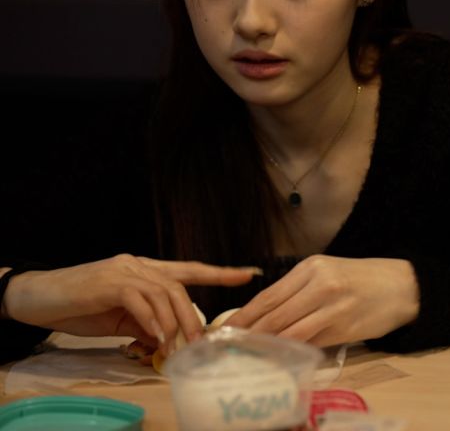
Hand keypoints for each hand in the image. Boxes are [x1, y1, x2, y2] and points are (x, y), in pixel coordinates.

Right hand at [2, 255, 255, 353]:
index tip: (249, 274)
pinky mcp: (109, 283)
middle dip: (194, 314)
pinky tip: (156, 336)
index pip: (189, 269)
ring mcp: (124, 271)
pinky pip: (140, 301)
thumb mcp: (119, 319)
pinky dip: (152, 320)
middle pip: (180, 285)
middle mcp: (139, 265)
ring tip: (180, 345)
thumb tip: (168, 339)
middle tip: (201, 341)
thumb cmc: (79, 307)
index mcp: (145, 270)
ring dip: (175, 322)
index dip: (220, 272)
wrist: (37, 298)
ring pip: (164, 292)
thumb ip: (145, 323)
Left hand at [224, 256, 419, 346]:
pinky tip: (283, 356)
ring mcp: (333, 306)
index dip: (244, 316)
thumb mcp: (329, 273)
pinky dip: (294, 351)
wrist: (403, 287)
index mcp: (312, 268)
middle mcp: (320, 284)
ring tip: (252, 355)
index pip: (268, 296)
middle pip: (274, 315)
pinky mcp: (345, 327)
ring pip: (290, 331)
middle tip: (231, 348)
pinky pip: (311, 342)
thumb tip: (266, 318)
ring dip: (269, 346)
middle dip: (250, 334)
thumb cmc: (364, 280)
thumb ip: (300, 292)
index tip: (225, 330)